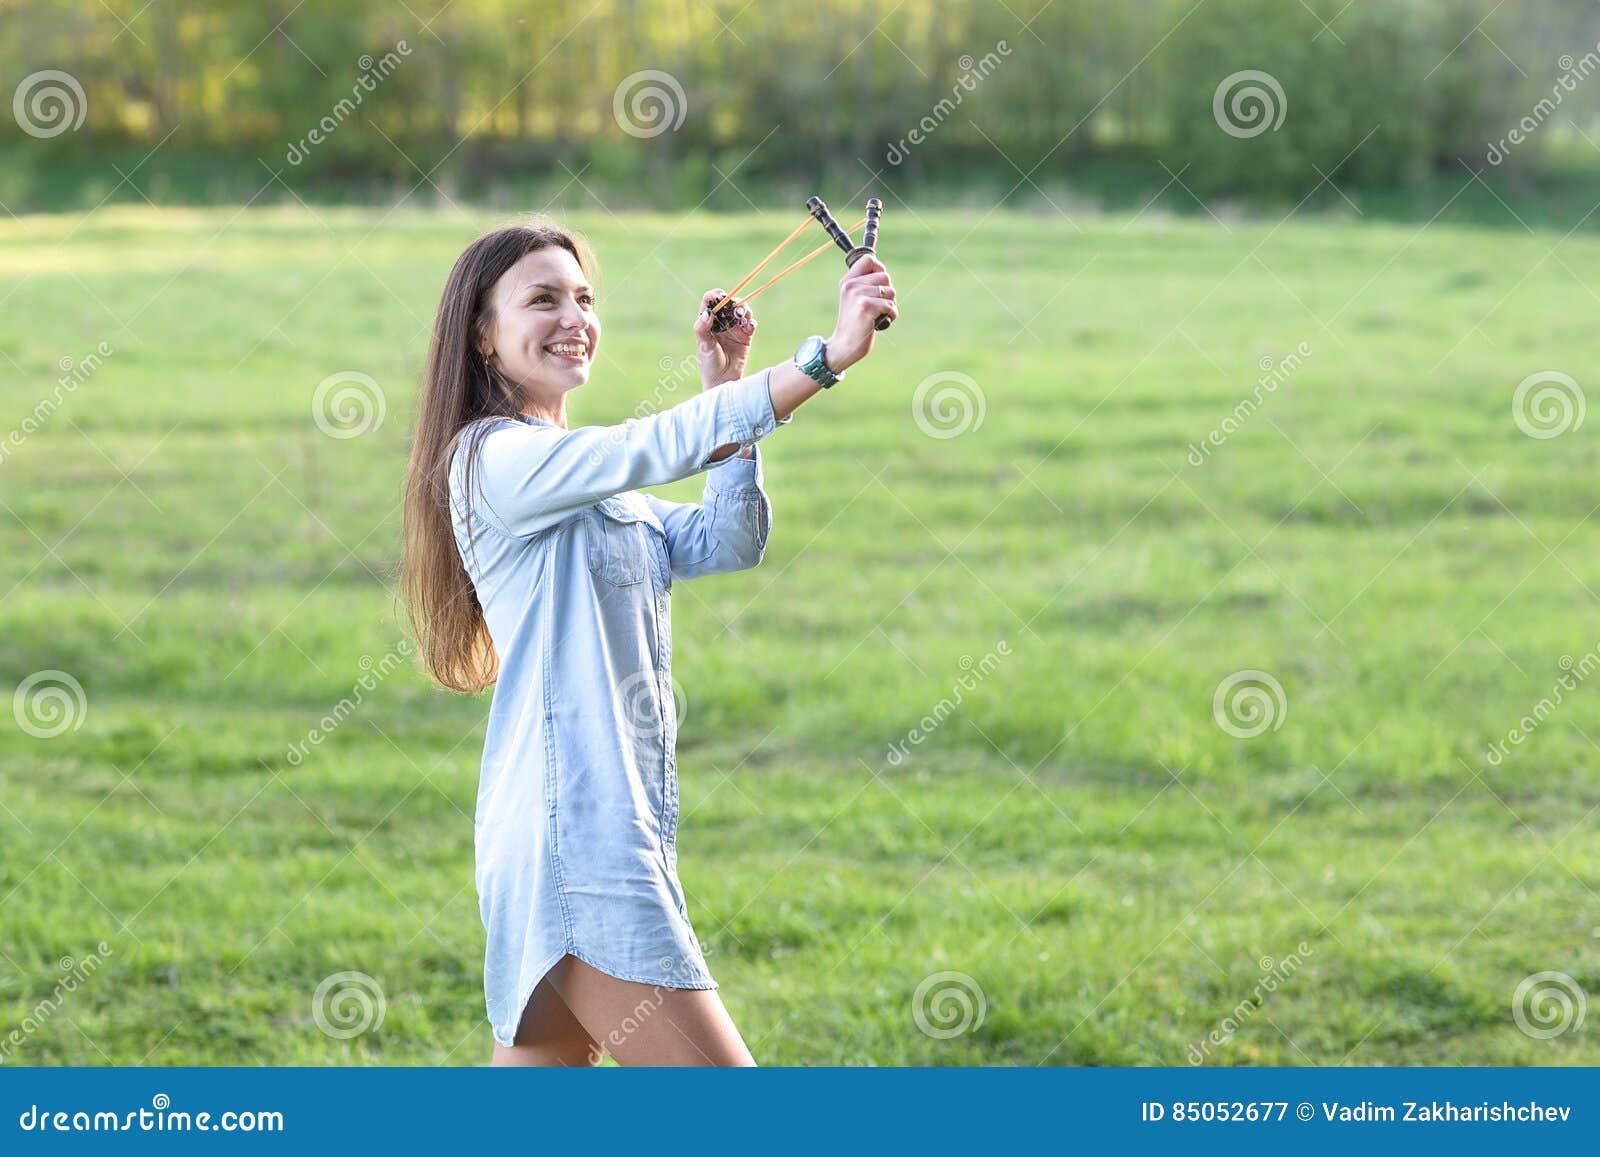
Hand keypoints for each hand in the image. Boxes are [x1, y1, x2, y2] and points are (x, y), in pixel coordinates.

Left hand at [694, 288, 756, 388]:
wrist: (723, 381)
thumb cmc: (708, 364)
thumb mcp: (703, 346)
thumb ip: (702, 328)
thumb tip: (708, 312)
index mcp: (707, 322)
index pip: (710, 302)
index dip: (715, 295)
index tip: (719, 296)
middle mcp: (721, 322)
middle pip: (728, 303)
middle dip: (732, 301)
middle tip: (734, 307)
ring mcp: (734, 328)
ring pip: (741, 311)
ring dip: (744, 309)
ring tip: (742, 316)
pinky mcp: (746, 336)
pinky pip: (751, 323)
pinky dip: (751, 321)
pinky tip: (749, 326)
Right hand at [825, 254, 896, 372]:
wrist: (844, 346)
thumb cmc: (854, 324)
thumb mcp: (854, 299)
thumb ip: (865, 284)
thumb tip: (884, 272)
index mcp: (847, 281)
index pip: (869, 259)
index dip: (879, 270)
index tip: (878, 286)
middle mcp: (851, 285)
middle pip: (885, 276)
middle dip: (888, 292)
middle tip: (878, 306)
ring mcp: (858, 295)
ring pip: (890, 291)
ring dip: (890, 305)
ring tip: (879, 315)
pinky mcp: (866, 307)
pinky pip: (890, 305)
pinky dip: (891, 315)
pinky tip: (881, 322)